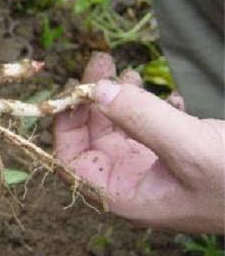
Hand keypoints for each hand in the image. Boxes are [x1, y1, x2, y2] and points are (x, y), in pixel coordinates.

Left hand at [53, 52, 223, 232]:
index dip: (65, 124)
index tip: (75, 86)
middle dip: (94, 99)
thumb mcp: (190, 148)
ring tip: (131, 73)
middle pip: (92, 138)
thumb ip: (142, 119)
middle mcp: (131, 184)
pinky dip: (153, 108)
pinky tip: (172, 97)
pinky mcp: (178, 156)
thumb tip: (98, 90)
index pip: (70, 162)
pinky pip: (150, 128)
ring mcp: (154, 170)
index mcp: (123, 195)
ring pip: (121, 128)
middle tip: (101, 60)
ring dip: (122, 99)